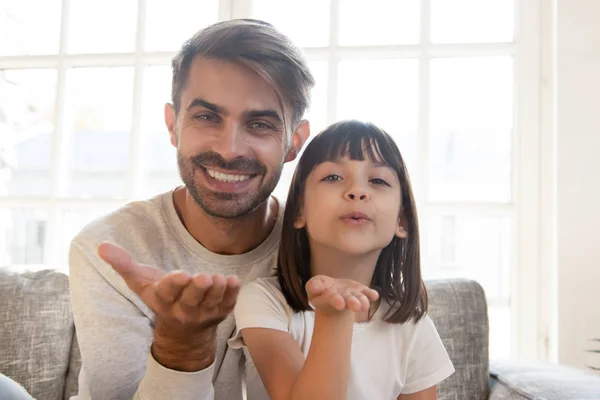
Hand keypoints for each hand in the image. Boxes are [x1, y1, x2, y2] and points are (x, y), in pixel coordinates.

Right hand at [97, 241, 239, 370]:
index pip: (167, 293)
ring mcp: (204, 313)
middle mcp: (183, 310)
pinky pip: (228, 303)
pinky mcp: (220, 312)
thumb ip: (123, 264)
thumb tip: (101, 245)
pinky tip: (233, 280)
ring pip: (211, 301)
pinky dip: (232, 293)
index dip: (174, 284)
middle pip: (191, 300)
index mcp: (162, 300)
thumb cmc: (161, 297)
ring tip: (218, 278)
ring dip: (216, 289)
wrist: (182, 331)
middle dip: (197, 288)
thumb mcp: (140, 283)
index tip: (181, 275)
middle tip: (202, 277)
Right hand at [305, 275, 378, 314]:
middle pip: (348, 301)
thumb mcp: (314, 285)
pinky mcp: (361, 290)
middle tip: (357, 306)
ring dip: (363, 301)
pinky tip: (375, 295)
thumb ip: (313, 286)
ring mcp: (353, 295)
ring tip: (365, 305)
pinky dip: (371, 294)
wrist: (333, 290)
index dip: (337, 301)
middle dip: (352, 303)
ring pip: (359, 299)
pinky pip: (368, 293)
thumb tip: (315, 288)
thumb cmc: (321, 288)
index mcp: (330, 298)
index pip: (333, 299)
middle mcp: (344, 299)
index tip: (340, 304)